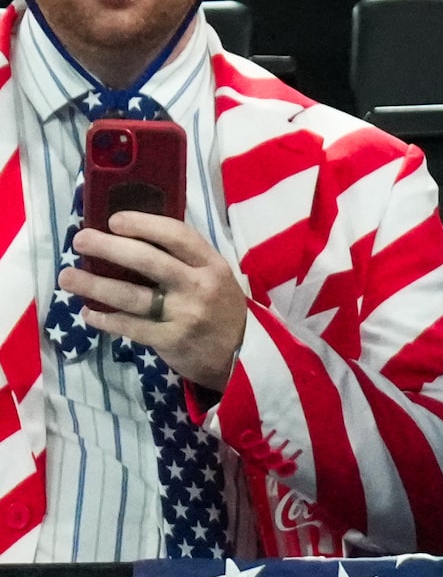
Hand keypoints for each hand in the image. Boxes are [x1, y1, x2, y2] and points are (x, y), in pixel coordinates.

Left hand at [60, 211, 248, 390]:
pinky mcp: (172, 341)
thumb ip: (184, 258)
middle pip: (148, 261)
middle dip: (109, 247)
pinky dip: (106, 320)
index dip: (143, 224)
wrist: (241, 356)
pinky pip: (131, 327)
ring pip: (132, 296)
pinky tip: (88, 313)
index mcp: (211, 264)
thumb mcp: (214, 275)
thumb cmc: (219, 307)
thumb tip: (133, 234)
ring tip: (68, 277)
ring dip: (94, 285)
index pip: (176, 235)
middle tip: (80, 240)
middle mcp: (199, 286)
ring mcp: (185, 315)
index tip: (113, 220)